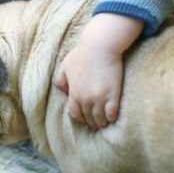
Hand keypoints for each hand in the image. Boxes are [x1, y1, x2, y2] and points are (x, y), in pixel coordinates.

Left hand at [53, 13, 142, 129]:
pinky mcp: (113, 95)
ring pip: (100, 119)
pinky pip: (112, 113)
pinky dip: (112, 118)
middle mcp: (85, 99)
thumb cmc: (82, 54)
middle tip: (95, 124)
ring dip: (101, 123)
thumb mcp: (65, 66)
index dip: (80, 118)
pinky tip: (112, 117)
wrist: (99, 47)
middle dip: (91, 122)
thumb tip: (64, 91)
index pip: (74, 113)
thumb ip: (60, 79)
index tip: (84, 118)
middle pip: (88, 118)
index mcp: (74, 93)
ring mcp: (99, 98)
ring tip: (104, 123)